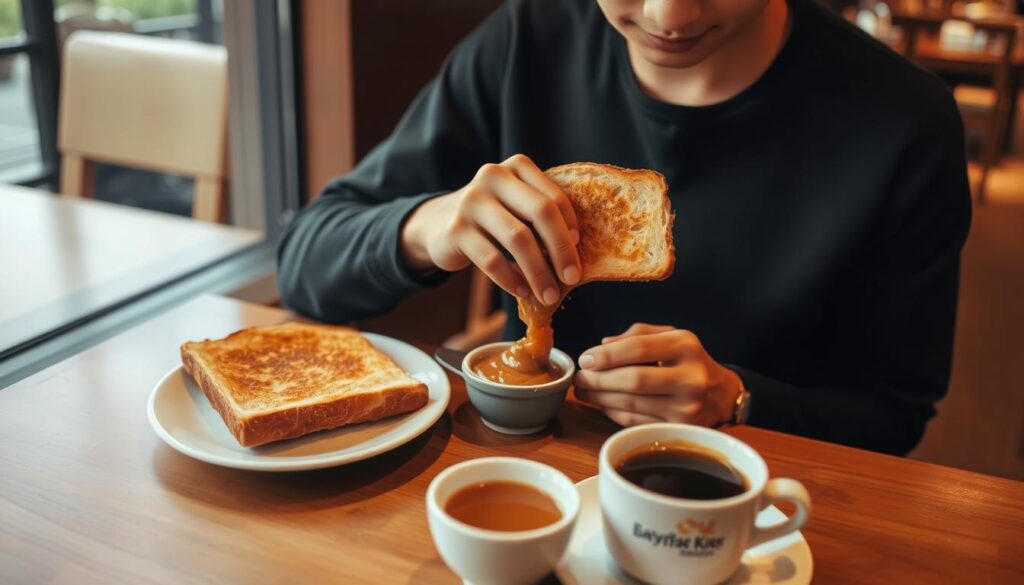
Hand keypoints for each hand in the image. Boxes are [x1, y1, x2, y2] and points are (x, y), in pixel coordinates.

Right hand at [400, 154, 580, 304]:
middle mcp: (492, 176)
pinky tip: (521, 291)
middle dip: (561, 249)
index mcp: (515, 167)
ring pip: (518, 239)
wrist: (438, 223)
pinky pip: (491, 259)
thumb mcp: (515, 204)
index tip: (579, 250)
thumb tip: (577, 252)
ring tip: (548, 295)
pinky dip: (510, 279)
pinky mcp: (456, 230)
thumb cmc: (492, 218)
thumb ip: (541, 215)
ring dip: (538, 272)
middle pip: (540, 212)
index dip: (570, 226)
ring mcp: (471, 202)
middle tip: (572, 278)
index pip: (553, 196)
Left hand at [573, 323, 743, 427]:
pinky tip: (602, 404)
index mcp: (686, 346)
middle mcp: (690, 377)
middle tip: (579, 379)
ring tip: (584, 391)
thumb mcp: (671, 337)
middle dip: (598, 380)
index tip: (585, 359)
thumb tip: (603, 346)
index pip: (639, 348)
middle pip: (633, 380)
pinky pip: (635, 421)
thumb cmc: (689, 361)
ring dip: (600, 398)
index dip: (607, 355)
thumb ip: (637, 334)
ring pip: (631, 404)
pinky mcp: (679, 429)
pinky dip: (612, 413)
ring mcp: (686, 407)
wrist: (722, 394)